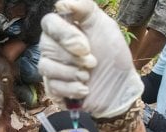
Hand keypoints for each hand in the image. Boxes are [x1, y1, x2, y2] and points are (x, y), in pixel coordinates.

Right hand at [38, 0, 143, 117]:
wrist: (120, 87)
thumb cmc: (112, 56)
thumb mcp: (104, 26)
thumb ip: (84, 9)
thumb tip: (61, 3)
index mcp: (63, 29)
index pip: (49, 23)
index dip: (65, 35)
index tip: (85, 47)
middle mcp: (53, 47)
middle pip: (45, 45)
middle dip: (72, 57)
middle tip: (93, 63)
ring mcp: (51, 68)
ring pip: (45, 66)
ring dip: (71, 73)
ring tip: (87, 77)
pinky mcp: (53, 88)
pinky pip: (51, 86)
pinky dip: (71, 89)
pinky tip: (84, 90)